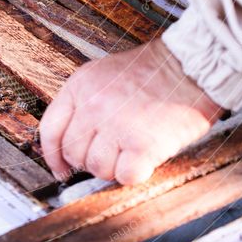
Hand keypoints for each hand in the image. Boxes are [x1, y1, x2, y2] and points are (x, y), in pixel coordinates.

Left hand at [40, 37, 221, 184]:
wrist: (190, 66)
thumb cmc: (152, 72)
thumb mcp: (104, 74)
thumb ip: (84, 103)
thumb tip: (73, 144)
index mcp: (80, 86)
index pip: (50, 130)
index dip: (53, 156)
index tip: (63, 169)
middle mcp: (93, 105)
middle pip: (74, 153)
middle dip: (91, 159)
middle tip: (114, 152)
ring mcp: (116, 125)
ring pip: (97, 168)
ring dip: (114, 166)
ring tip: (132, 148)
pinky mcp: (142, 145)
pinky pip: (124, 176)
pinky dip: (135, 173)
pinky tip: (145, 157)